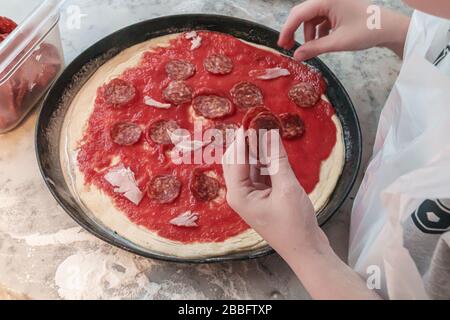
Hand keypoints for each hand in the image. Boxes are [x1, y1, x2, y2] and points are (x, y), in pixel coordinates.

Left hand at [222, 128, 329, 259]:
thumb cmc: (295, 224)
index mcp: (238, 193)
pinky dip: (265, 160)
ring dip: (257, 149)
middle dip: (247, 141)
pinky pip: (259, 172)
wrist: (306, 250)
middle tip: (260, 120)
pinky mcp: (262, 196)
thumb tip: (269, 133)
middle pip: (238, 159)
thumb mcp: (287, 188)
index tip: (253, 116)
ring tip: (267, 129)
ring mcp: (250, 195)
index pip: (236, 157)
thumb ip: (276, 159)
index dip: (244, 136)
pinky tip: (273, 148)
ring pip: (249, 165)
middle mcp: (240, 193)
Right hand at [278, 0, 409, 59]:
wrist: (389, 28)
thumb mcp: (338, 42)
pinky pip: (320, 19)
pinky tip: (323, 42)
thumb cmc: (366, 31)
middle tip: (289, 47)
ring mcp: (333, 2)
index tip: (281, 45)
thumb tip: (296, 56)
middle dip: (295, 30)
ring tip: (313, 48)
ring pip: (311, 18)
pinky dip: (318, 31)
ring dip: (308, 33)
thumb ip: (315, 48)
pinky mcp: (337, 9)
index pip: (299, 13)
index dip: (287, 29)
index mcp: (327, 0)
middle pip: (303, 13)